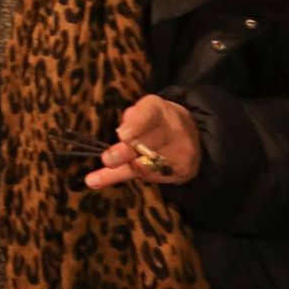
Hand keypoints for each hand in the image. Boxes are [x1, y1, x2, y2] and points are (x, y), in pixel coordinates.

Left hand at [85, 94, 201, 188]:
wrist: (194, 135)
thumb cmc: (156, 123)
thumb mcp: (143, 113)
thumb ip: (130, 121)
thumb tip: (122, 133)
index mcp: (159, 109)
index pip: (146, 115)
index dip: (135, 125)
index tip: (122, 135)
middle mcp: (173, 128)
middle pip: (146, 143)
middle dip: (124, 153)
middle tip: (107, 159)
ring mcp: (181, 150)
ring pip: (147, 165)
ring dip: (122, 171)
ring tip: (95, 179)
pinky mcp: (185, 169)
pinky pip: (155, 176)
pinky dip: (137, 178)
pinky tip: (117, 179)